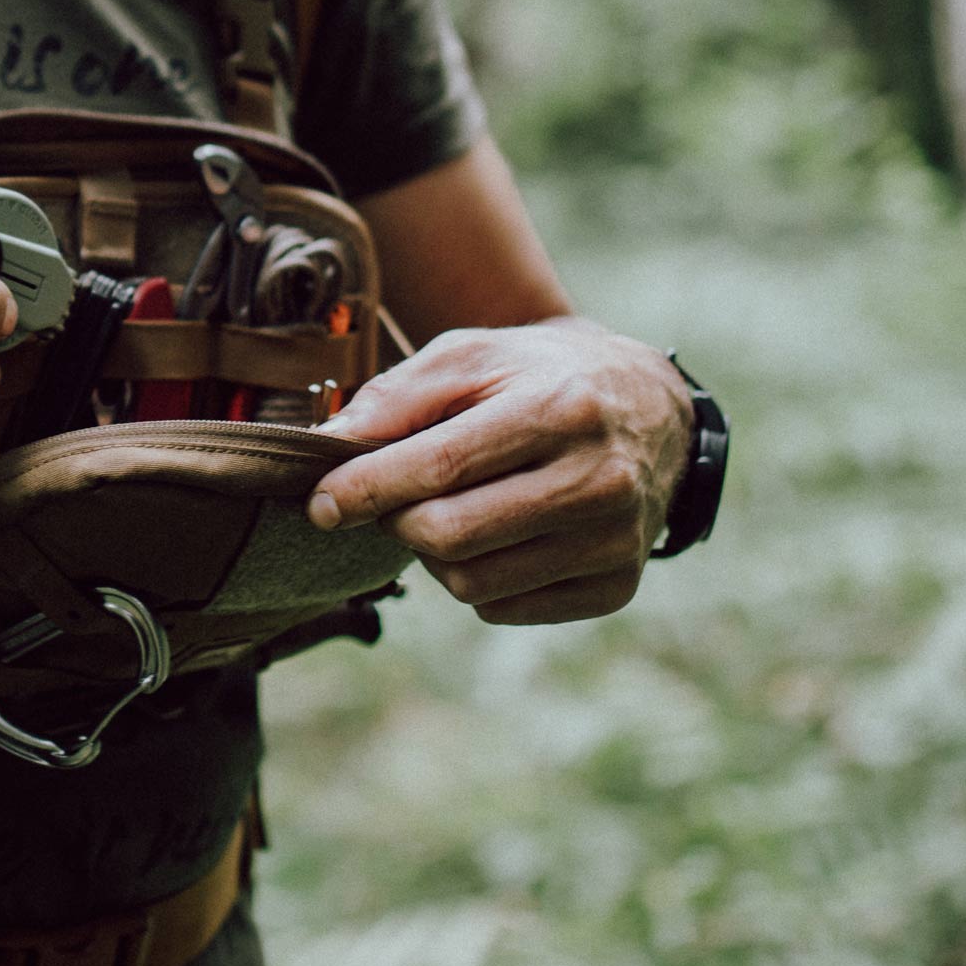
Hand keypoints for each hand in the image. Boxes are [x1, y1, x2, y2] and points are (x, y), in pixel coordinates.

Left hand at [307, 317, 690, 623]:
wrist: (647, 407)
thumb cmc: (537, 376)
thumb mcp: (469, 357)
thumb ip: (395, 397)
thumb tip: (327, 447)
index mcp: (560, 409)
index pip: (441, 467)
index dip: (366, 489)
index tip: (318, 503)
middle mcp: (599, 480)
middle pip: (450, 536)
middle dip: (397, 521)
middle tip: (392, 496)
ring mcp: (615, 542)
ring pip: (473, 585)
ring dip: (433, 554)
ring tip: (448, 507)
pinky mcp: (616, 587)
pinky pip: (505, 609)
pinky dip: (477, 578)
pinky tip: (492, 534)